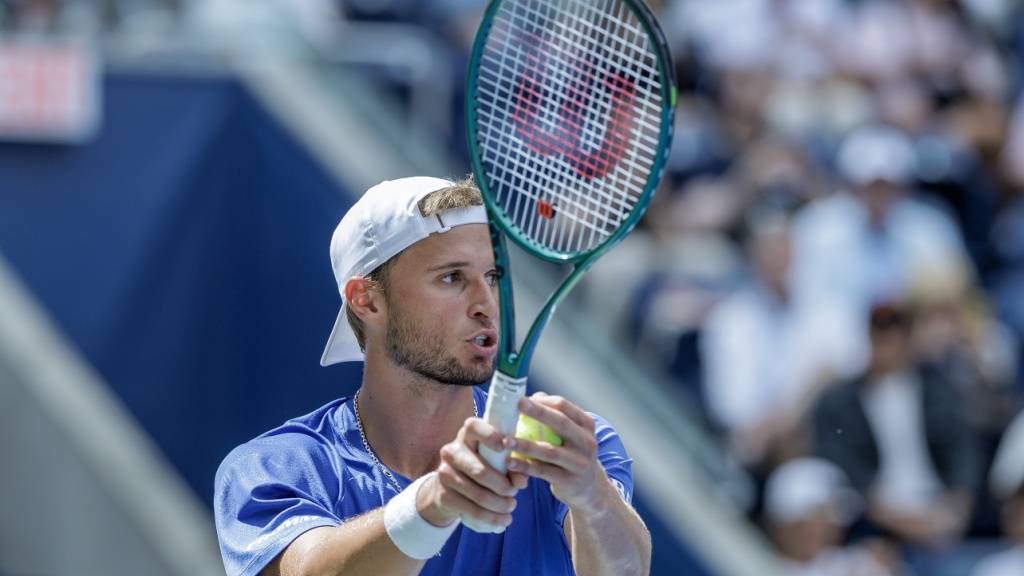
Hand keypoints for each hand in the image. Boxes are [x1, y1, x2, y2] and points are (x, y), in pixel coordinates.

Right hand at [417, 417, 528, 528]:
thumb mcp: (495, 461)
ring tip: (511, 507)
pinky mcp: (443, 495)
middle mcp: (451, 451)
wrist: (447, 488)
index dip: (491, 436)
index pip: (474, 426)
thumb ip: (512, 465)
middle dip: (503, 486)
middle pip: (480, 471)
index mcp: (467, 434)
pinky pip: (472, 510)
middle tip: (514, 493)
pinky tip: (503, 521)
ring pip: (478, 494)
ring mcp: (445, 473)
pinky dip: (491, 518)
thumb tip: (521, 480)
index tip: (507, 446)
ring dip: (500, 505)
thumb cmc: (481, 466)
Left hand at [506, 393, 610, 513]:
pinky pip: (543, 471)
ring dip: (525, 444)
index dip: (542, 401)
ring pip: (550, 450)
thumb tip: (533, 398)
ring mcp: (579, 462)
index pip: (564, 406)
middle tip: (517, 405)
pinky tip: (509, 462)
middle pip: (560, 423)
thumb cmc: (572, 454)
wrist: (590, 489)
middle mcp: (586, 441)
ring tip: (505, 441)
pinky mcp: (569, 481)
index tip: (520, 399)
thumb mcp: (571, 434)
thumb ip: (555, 416)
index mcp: (586, 424)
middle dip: (537, 412)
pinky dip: (525, 466)